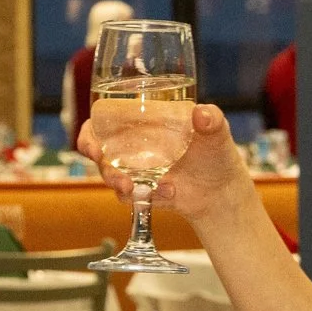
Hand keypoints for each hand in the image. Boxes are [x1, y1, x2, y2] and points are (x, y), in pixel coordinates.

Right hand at [78, 103, 253, 232]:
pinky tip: (165, 193)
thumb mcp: (217, 132)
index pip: (106, 120)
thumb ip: (212, 120)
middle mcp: (133, 145)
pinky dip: (140, 197)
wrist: (220, 192)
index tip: (91, 140)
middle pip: (98, 147)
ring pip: (109, 173)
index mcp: (144, 122)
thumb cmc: (216, 155)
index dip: (92, 128)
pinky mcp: (140, 191)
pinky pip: (127, 196)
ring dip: (114, 179)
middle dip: (94, 155)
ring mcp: (134, 170)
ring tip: (132, 188)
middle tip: (102, 158)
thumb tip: (202, 113)